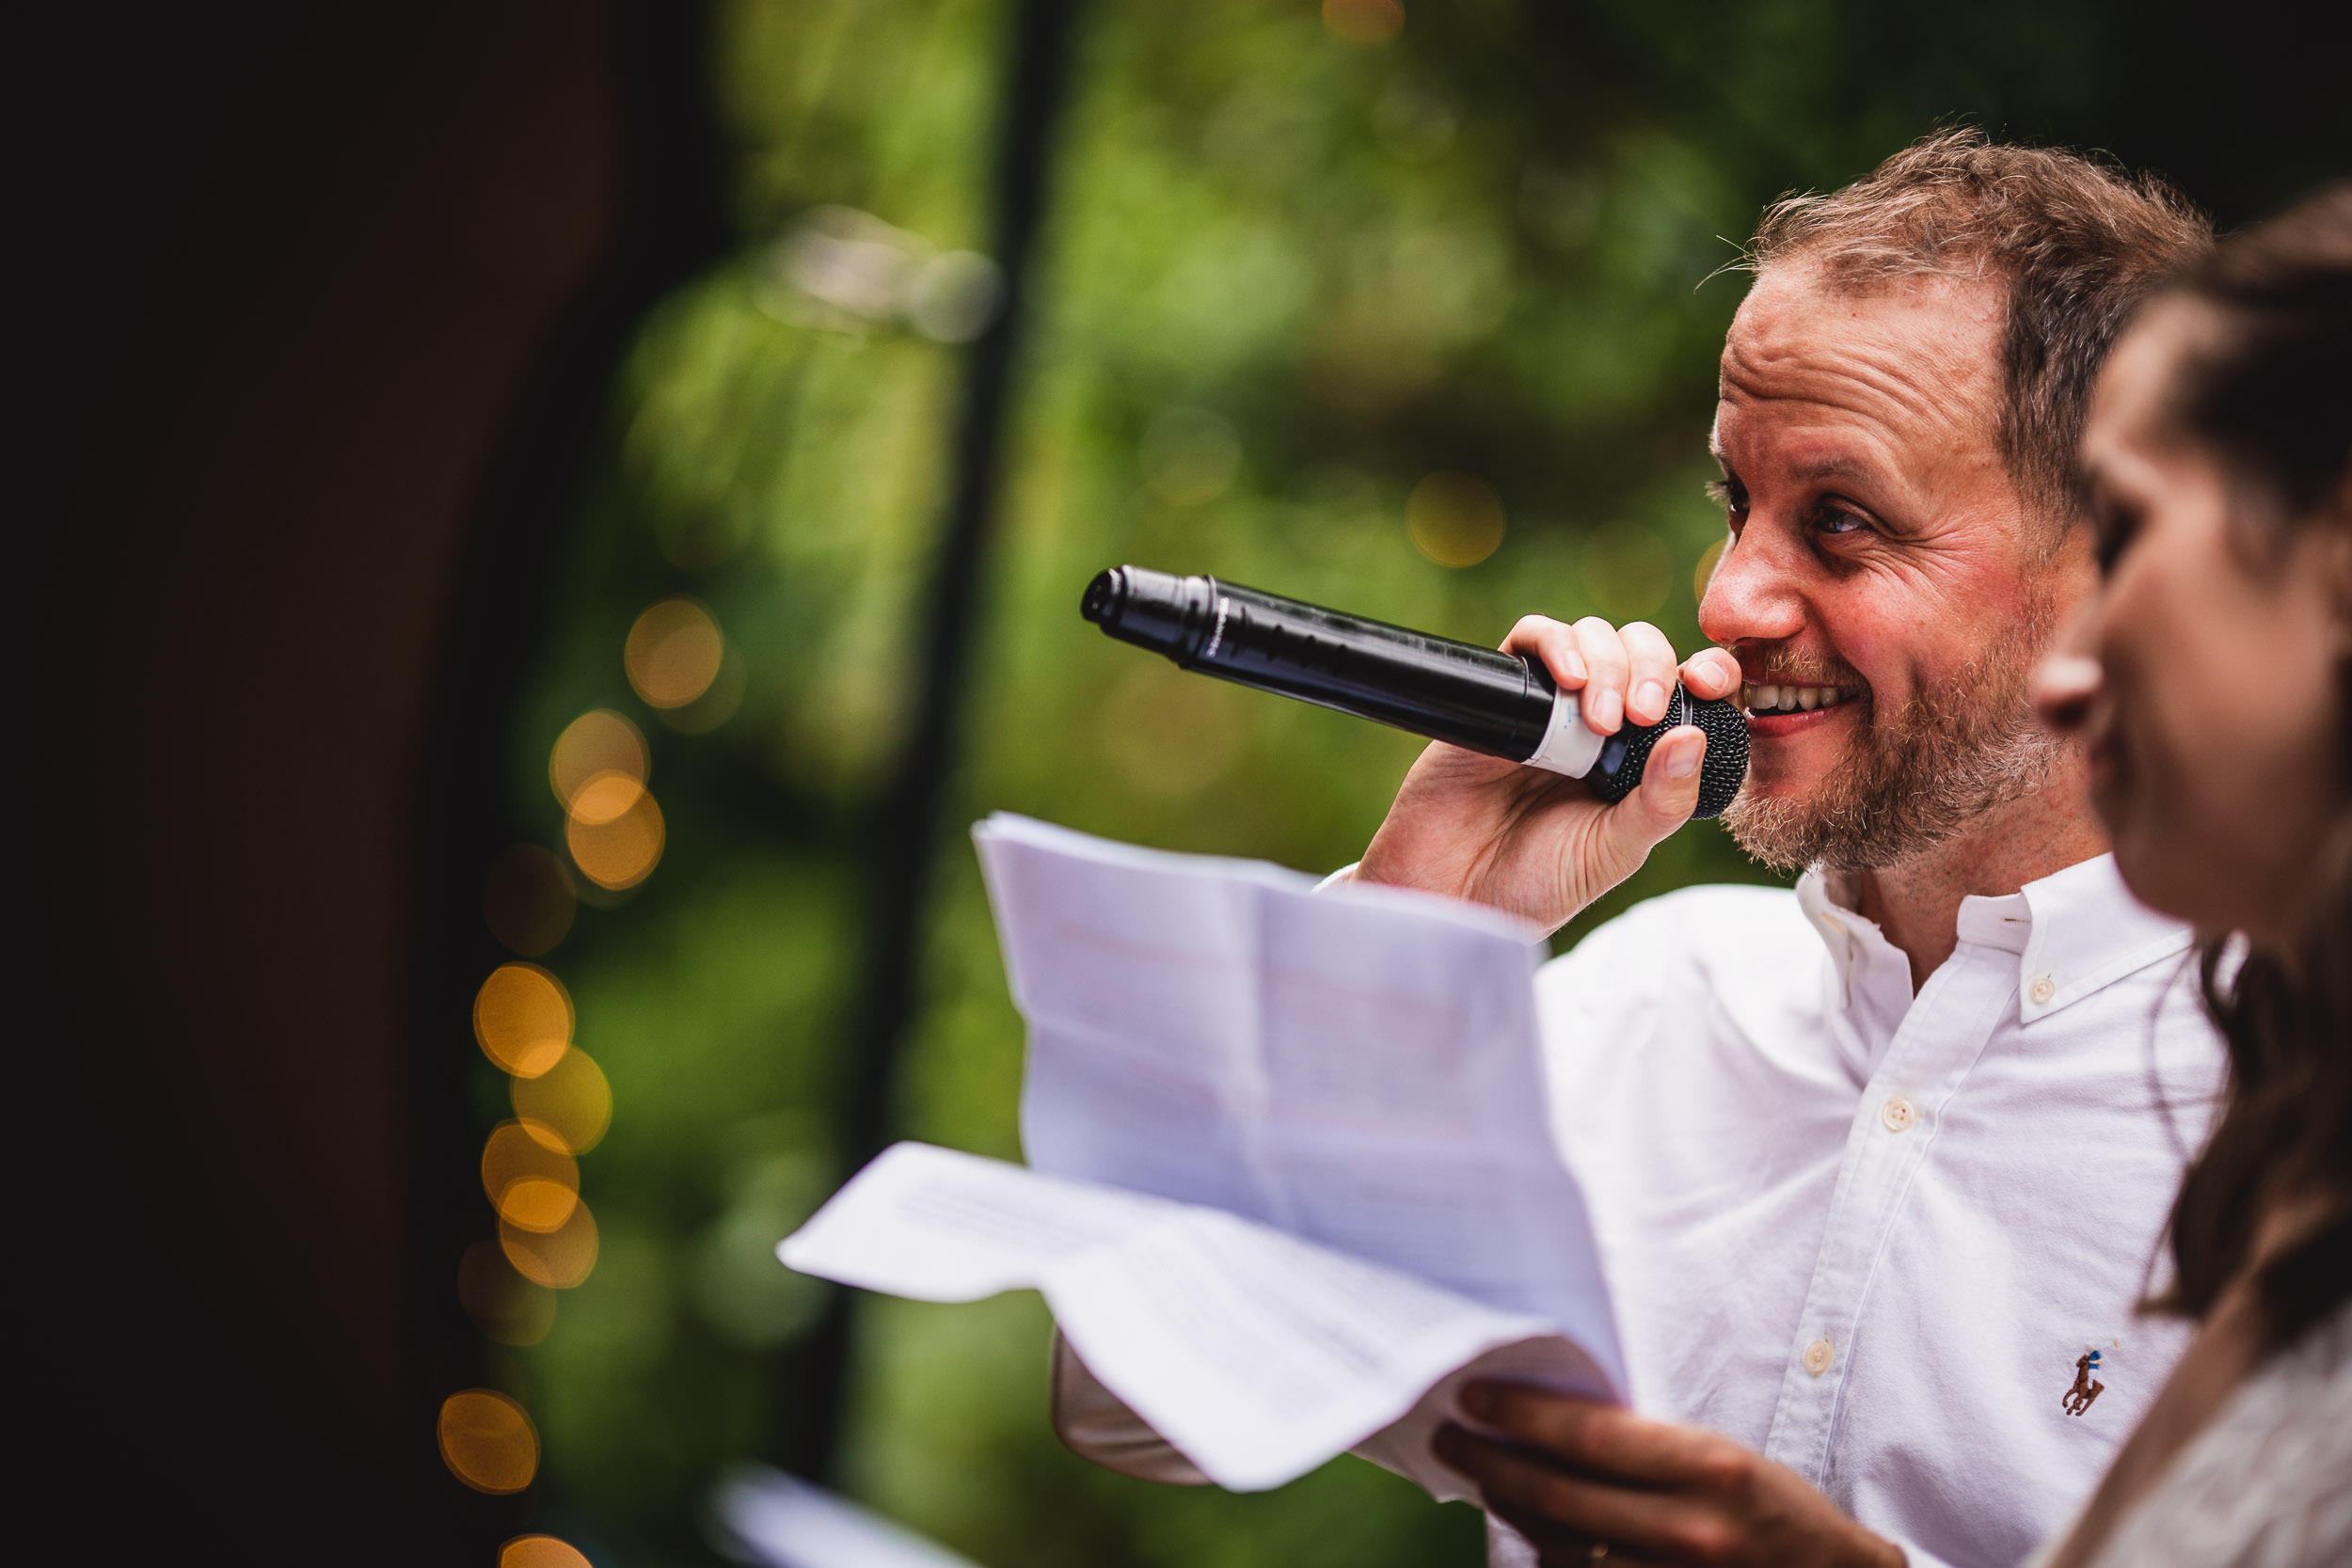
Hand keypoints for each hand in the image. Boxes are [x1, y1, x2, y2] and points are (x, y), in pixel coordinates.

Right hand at [1355, 617, 1741, 930]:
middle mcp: (1597, 723)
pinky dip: (1557, 643)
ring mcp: (1549, 707)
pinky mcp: (1502, 696)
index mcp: (1637, 758)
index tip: (1708, 686)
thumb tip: (1695, 735)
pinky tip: (1568, 680)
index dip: (1708, 672)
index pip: (1686, 691)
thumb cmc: (1531, 884)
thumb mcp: (1614, 852)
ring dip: (1609, 662)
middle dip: (1653, 667)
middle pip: (1641, 649)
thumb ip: (1660, 802)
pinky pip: (1530, 639)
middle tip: (1641, 716)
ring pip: (1592, 636)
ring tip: (1601, 719)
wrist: (1450, 894)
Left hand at [1433, 1383, 1902, 1567]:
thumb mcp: (1724, 1456)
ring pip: (1559, 1545)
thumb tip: (1552, 1418)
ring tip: (1483, 1475)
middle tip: (1450, 1437)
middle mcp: (1692, 1529)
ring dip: (1510, 1508)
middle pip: (1559, 1494)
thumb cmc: (1772, 1509)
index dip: (1523, 1415)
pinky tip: (1528, 1525)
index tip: (1475, 1397)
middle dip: (1490, 1461)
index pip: (1592, 1436)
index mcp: (1712, 1468)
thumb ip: (1648, 1442)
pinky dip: (1546, 1552)